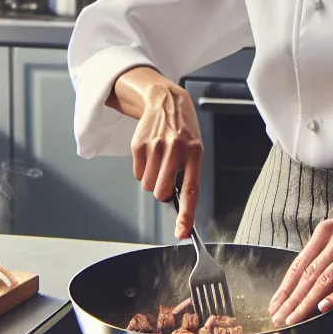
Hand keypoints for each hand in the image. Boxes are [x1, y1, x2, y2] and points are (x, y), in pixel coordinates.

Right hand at [117, 68, 204, 239]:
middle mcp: (175, 150)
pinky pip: (138, 174)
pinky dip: (143, 170)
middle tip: (166, 177)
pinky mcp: (139, 145)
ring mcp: (155, 146)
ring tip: (159, 162)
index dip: (187, 214)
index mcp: (194, 153)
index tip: (182, 232)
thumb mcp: (195, 148)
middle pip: (161, 192)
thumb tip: (182, 207)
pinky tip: (150, 155)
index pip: (191, 190)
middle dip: (162, 192)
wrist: (166, 101)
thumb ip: (189, 174)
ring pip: (148, 185)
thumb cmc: (184, 130)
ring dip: (152, 181)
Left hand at [268, 188, 332, 326]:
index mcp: (327, 231)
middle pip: (308, 275)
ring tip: (294, 318)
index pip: (300, 263)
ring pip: (325, 280)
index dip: (286, 286)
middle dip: (291, 299)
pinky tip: (323, 308)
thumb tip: (311, 276)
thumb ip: (328, 251)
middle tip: (279, 317)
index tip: (276, 303)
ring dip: (306, 302)